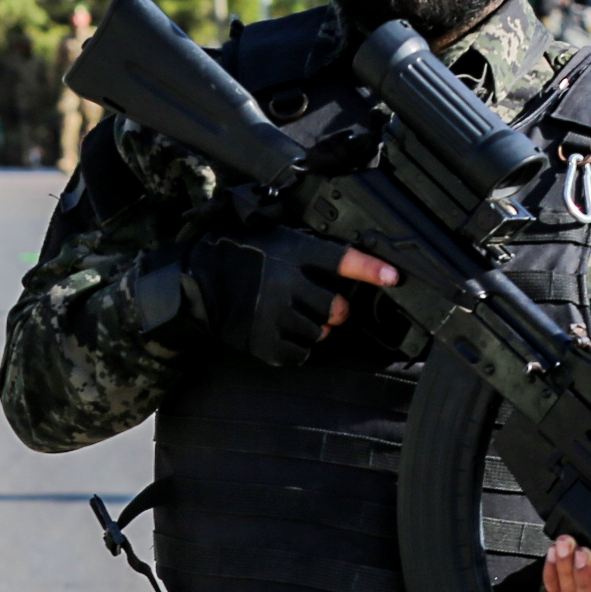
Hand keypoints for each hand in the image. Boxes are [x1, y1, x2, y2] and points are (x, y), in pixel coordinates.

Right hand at [182, 229, 398, 365]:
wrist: (196, 285)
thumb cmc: (236, 256)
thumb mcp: (273, 238)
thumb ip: (306, 249)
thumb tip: (349, 261)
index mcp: (290, 252)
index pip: (340, 260)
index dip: (370, 269)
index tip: (394, 277)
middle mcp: (285, 282)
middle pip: (337, 308)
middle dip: (333, 310)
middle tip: (315, 303)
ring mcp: (274, 314)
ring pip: (320, 333)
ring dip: (312, 328)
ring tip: (289, 315)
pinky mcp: (264, 340)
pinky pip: (300, 353)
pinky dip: (296, 346)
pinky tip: (280, 331)